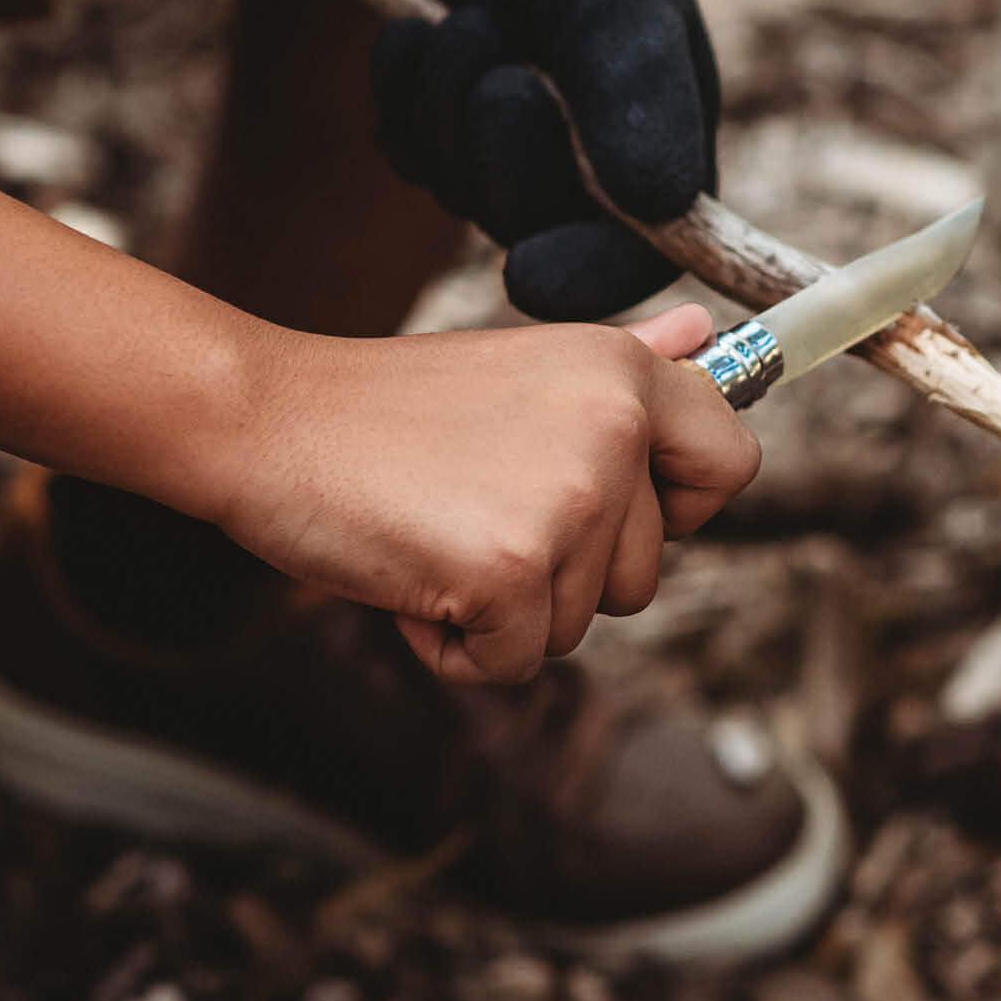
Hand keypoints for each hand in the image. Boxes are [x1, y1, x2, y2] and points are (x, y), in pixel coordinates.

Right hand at [217, 303, 756, 681]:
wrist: (267, 422)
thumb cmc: (391, 409)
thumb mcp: (525, 366)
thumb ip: (624, 364)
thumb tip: (704, 336)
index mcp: (624, 372)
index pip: (732, 464)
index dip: (677, 508)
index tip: (605, 506)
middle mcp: (615, 426)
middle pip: (646, 574)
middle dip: (563, 573)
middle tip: (474, 507)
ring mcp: (570, 499)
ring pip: (581, 623)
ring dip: (508, 609)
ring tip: (438, 531)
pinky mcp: (512, 570)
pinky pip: (517, 663)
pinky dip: (459, 647)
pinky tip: (411, 577)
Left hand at [340, 0, 719, 320]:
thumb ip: (634, 92)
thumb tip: (664, 203)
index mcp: (664, 139)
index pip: (639, 257)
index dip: (588, 282)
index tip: (529, 274)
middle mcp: (592, 160)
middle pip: (531, 231)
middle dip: (499, 156)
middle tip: (503, 69)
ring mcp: (512, 144)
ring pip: (456, 190)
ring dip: (443, 106)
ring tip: (463, 16)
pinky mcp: (441, 120)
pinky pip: (404, 151)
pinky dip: (399, 96)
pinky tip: (415, 29)